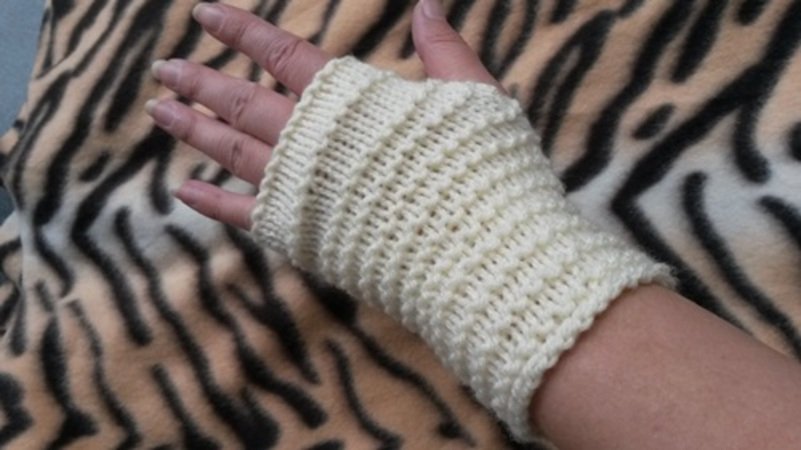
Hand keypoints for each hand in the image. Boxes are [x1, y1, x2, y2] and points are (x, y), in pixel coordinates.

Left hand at [146, 0, 501, 229]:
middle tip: (164, 69)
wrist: (473, 250)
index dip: (240, 30)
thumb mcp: (471, 99)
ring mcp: (299, 189)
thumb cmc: (477, 172)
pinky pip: (244, 215)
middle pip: (242, 102)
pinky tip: (182, 191)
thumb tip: (427, 3)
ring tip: (160, 111)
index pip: (281, 54)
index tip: (203, 12)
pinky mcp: (299, 234)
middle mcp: (311, 141)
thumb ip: (442, 51)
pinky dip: (211, 203)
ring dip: (193, 130)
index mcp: (347, 102)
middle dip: (200, 82)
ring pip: (231, 151)